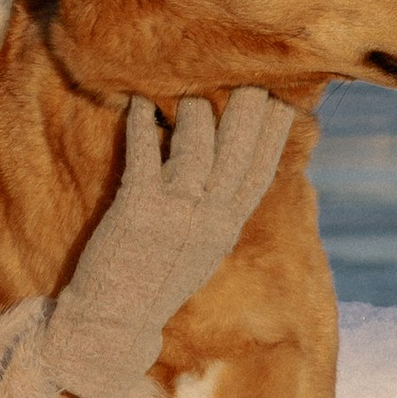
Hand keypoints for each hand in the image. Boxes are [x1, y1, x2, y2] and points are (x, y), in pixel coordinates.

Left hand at [41, 91, 294, 397]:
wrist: (114, 321)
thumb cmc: (155, 281)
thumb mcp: (200, 249)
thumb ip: (216, 213)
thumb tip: (225, 174)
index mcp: (225, 228)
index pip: (260, 173)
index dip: (272, 134)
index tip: (282, 100)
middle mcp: (207, 219)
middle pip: (237, 153)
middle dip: (246, 111)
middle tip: (249, 76)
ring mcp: (175, 213)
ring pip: (195, 146)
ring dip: (192, 111)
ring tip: (185, 87)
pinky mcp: (137, 208)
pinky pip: (144, 152)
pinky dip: (142, 124)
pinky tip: (139, 102)